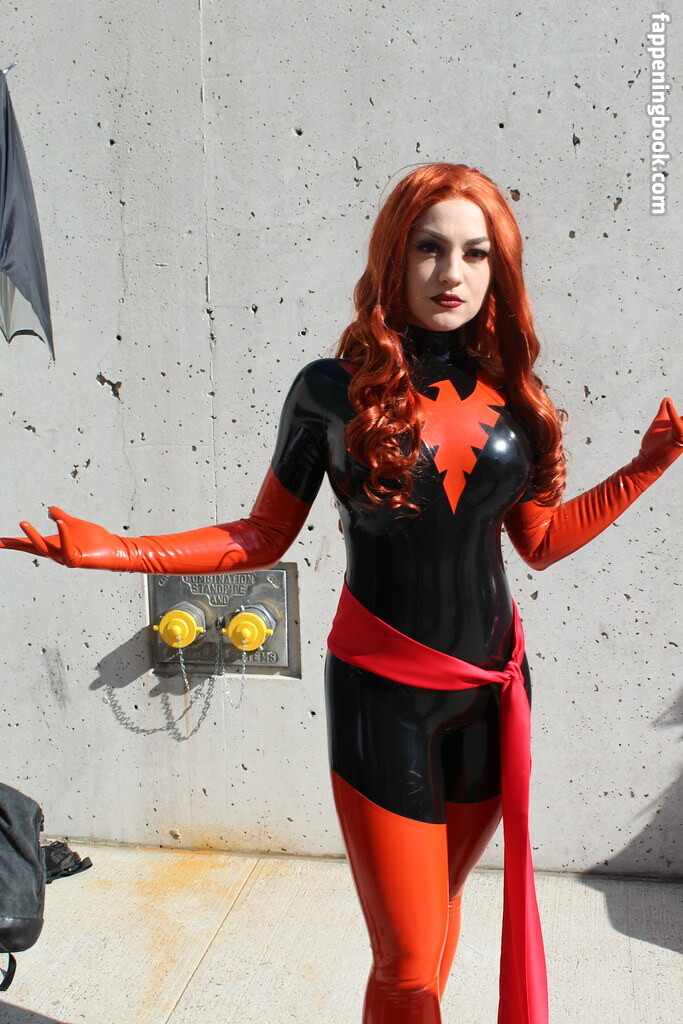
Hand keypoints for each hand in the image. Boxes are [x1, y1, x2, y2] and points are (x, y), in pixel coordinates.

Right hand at [0, 507, 131, 568]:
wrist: (113, 548)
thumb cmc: (93, 539)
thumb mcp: (73, 524)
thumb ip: (60, 517)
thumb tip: (49, 510)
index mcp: (52, 545)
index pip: (28, 544)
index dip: (12, 543)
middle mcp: (55, 554)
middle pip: (31, 548)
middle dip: (15, 543)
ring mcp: (64, 558)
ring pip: (44, 548)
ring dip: (33, 536)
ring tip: (22, 522)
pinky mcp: (77, 560)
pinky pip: (67, 548)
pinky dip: (63, 535)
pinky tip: (60, 522)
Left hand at [639, 397, 682, 472]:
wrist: (648, 460)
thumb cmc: (654, 442)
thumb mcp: (659, 422)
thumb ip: (664, 410)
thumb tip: (668, 398)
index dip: (676, 413)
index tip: (672, 401)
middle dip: (680, 418)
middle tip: (675, 425)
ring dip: (677, 417)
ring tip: (670, 405)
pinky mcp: (677, 439)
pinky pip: (678, 425)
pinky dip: (673, 414)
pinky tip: (668, 404)